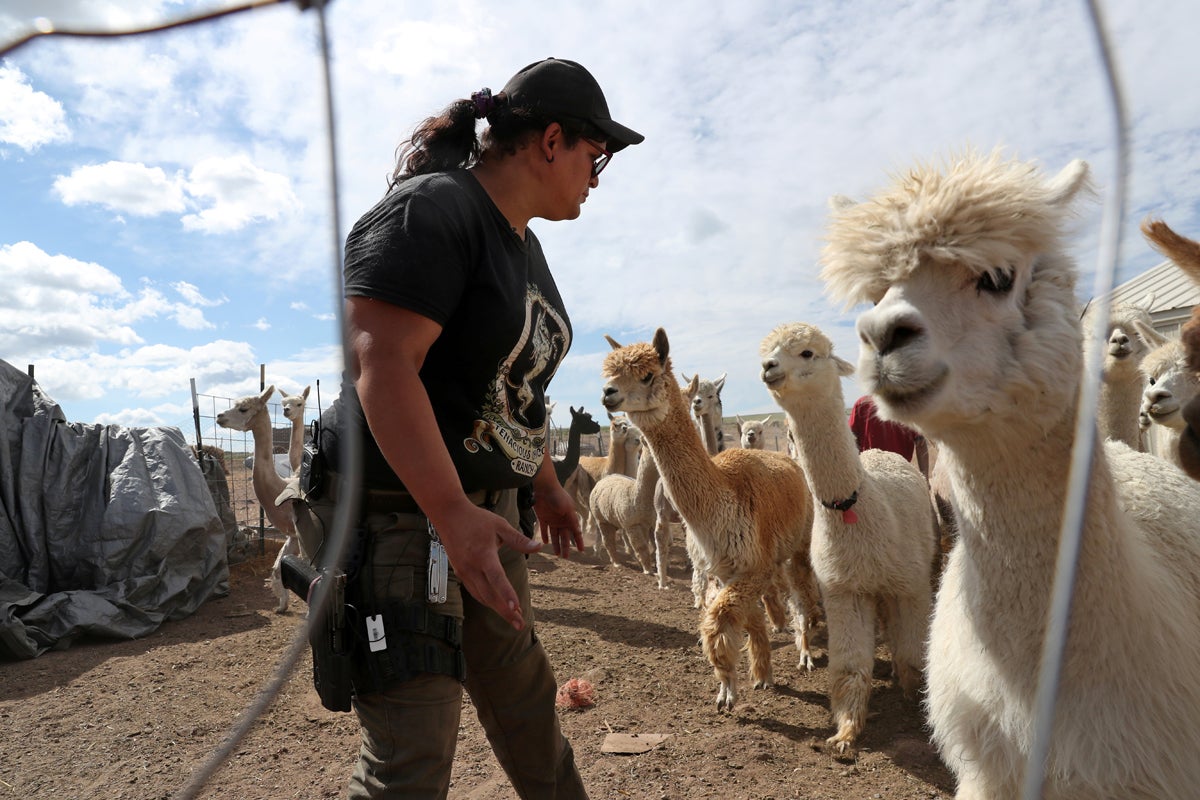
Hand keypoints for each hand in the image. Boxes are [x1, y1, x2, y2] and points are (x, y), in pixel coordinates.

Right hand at [432, 502, 541, 629]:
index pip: (497, 578)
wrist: (448, 515)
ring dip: (497, 608)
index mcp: (483, 554)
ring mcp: (463, 571)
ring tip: (513, 617)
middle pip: (489, 595)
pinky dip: (487, 600)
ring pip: (481, 596)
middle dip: (505, 612)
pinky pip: (474, 591)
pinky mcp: (459, 572)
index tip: (516, 609)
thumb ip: (519, 540)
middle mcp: (471, 566)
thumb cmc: (476, 519)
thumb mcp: (500, 526)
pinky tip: (497, 604)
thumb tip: (539, 546)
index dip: (507, 594)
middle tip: (520, 624)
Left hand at [533, 482, 584, 557]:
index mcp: (570, 518)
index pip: (576, 532)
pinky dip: (545, 535)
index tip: (581, 551)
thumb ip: (571, 519)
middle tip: (565, 557)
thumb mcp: (567, 508)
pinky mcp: (543, 517)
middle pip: (565, 536)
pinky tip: (545, 542)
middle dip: (566, 546)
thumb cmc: (558, 496)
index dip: (579, 541)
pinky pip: (544, 529)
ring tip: (557, 554)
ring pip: (555, 535)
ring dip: (556, 544)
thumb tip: (577, 530)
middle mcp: (562, 520)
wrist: (544, 486)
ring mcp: (552, 519)